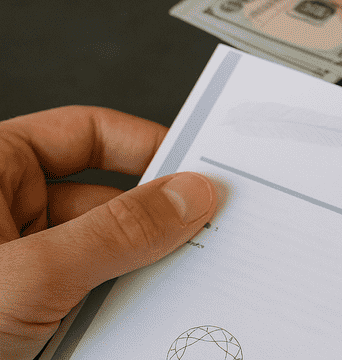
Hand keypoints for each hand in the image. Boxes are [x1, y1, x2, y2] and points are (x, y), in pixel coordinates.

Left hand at [0, 106, 216, 359]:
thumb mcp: (29, 274)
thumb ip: (118, 231)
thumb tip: (189, 196)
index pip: (88, 134)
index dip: (148, 144)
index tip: (201, 168)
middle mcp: (2, 210)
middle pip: (105, 196)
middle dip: (154, 220)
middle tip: (208, 232)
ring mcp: (14, 263)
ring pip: (102, 252)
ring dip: (140, 270)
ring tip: (178, 284)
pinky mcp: (23, 312)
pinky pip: (89, 295)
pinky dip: (118, 306)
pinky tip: (144, 320)